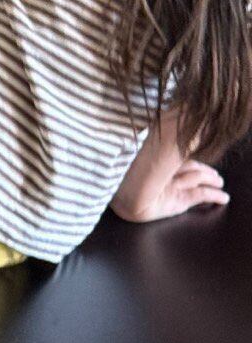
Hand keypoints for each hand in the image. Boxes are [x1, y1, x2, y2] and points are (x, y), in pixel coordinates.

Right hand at [112, 159, 228, 222]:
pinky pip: (200, 195)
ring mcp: (173, 185)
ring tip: (219, 181)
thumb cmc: (120, 181)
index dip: (184, 155)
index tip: (193, 155)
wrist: (123, 201)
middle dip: (201, 168)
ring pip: (196, 177)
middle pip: (187, 165)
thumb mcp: (126, 163)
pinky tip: (223, 198)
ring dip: (210, 179)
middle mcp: (164, 172)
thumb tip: (130, 141)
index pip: (173, 156)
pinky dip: (214, 196)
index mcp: (150, 161)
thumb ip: (130, 153)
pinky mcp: (180, 200)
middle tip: (211, 172)